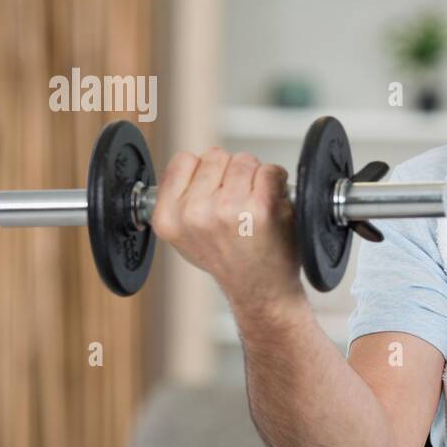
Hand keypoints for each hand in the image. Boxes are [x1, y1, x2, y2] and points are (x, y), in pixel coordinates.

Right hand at [150, 146, 303, 312]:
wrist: (261, 290)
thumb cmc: (229, 262)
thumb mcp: (185, 236)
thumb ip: (179, 199)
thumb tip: (189, 164)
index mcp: (169, 218)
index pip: (184, 161)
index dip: (204, 171)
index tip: (214, 190)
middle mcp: (195, 213)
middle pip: (216, 155)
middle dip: (230, 173)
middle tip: (238, 203)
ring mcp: (228, 209)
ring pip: (244, 160)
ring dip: (255, 177)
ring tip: (254, 206)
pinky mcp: (261, 209)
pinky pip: (270, 170)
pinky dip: (277, 182)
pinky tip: (272, 204)